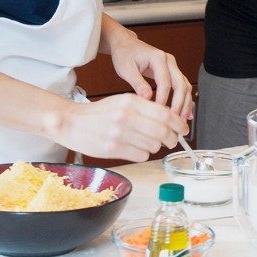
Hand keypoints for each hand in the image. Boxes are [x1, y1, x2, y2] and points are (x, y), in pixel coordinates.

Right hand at [58, 93, 188, 162]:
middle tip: (172, 140)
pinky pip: (141, 156)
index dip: (179, 124)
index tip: (184, 129)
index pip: (165, 114)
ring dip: (155, 147)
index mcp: (131, 102)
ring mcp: (119, 134)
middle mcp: (126, 117)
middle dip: (172, 138)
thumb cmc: (99, 113)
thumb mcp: (123, 101)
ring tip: (147, 142)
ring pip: (154, 146)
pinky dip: (142, 154)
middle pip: (163, 132)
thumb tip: (172, 120)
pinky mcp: (113, 149)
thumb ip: (146, 108)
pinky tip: (135, 148)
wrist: (71, 122)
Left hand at [108, 32, 193, 120]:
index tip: (158, 113)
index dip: (163, 99)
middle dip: (180, 104)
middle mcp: (169, 61)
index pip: (165, 82)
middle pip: (181, 84)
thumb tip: (147, 98)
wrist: (126, 45)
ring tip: (181, 120)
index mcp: (158, 58)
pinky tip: (185, 113)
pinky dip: (184, 99)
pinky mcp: (172, 72)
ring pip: (185, 86)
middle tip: (175, 120)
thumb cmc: (124, 54)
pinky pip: (181, 86)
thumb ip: (137, 83)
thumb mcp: (126, 69)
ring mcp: (173, 66)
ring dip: (185, 103)